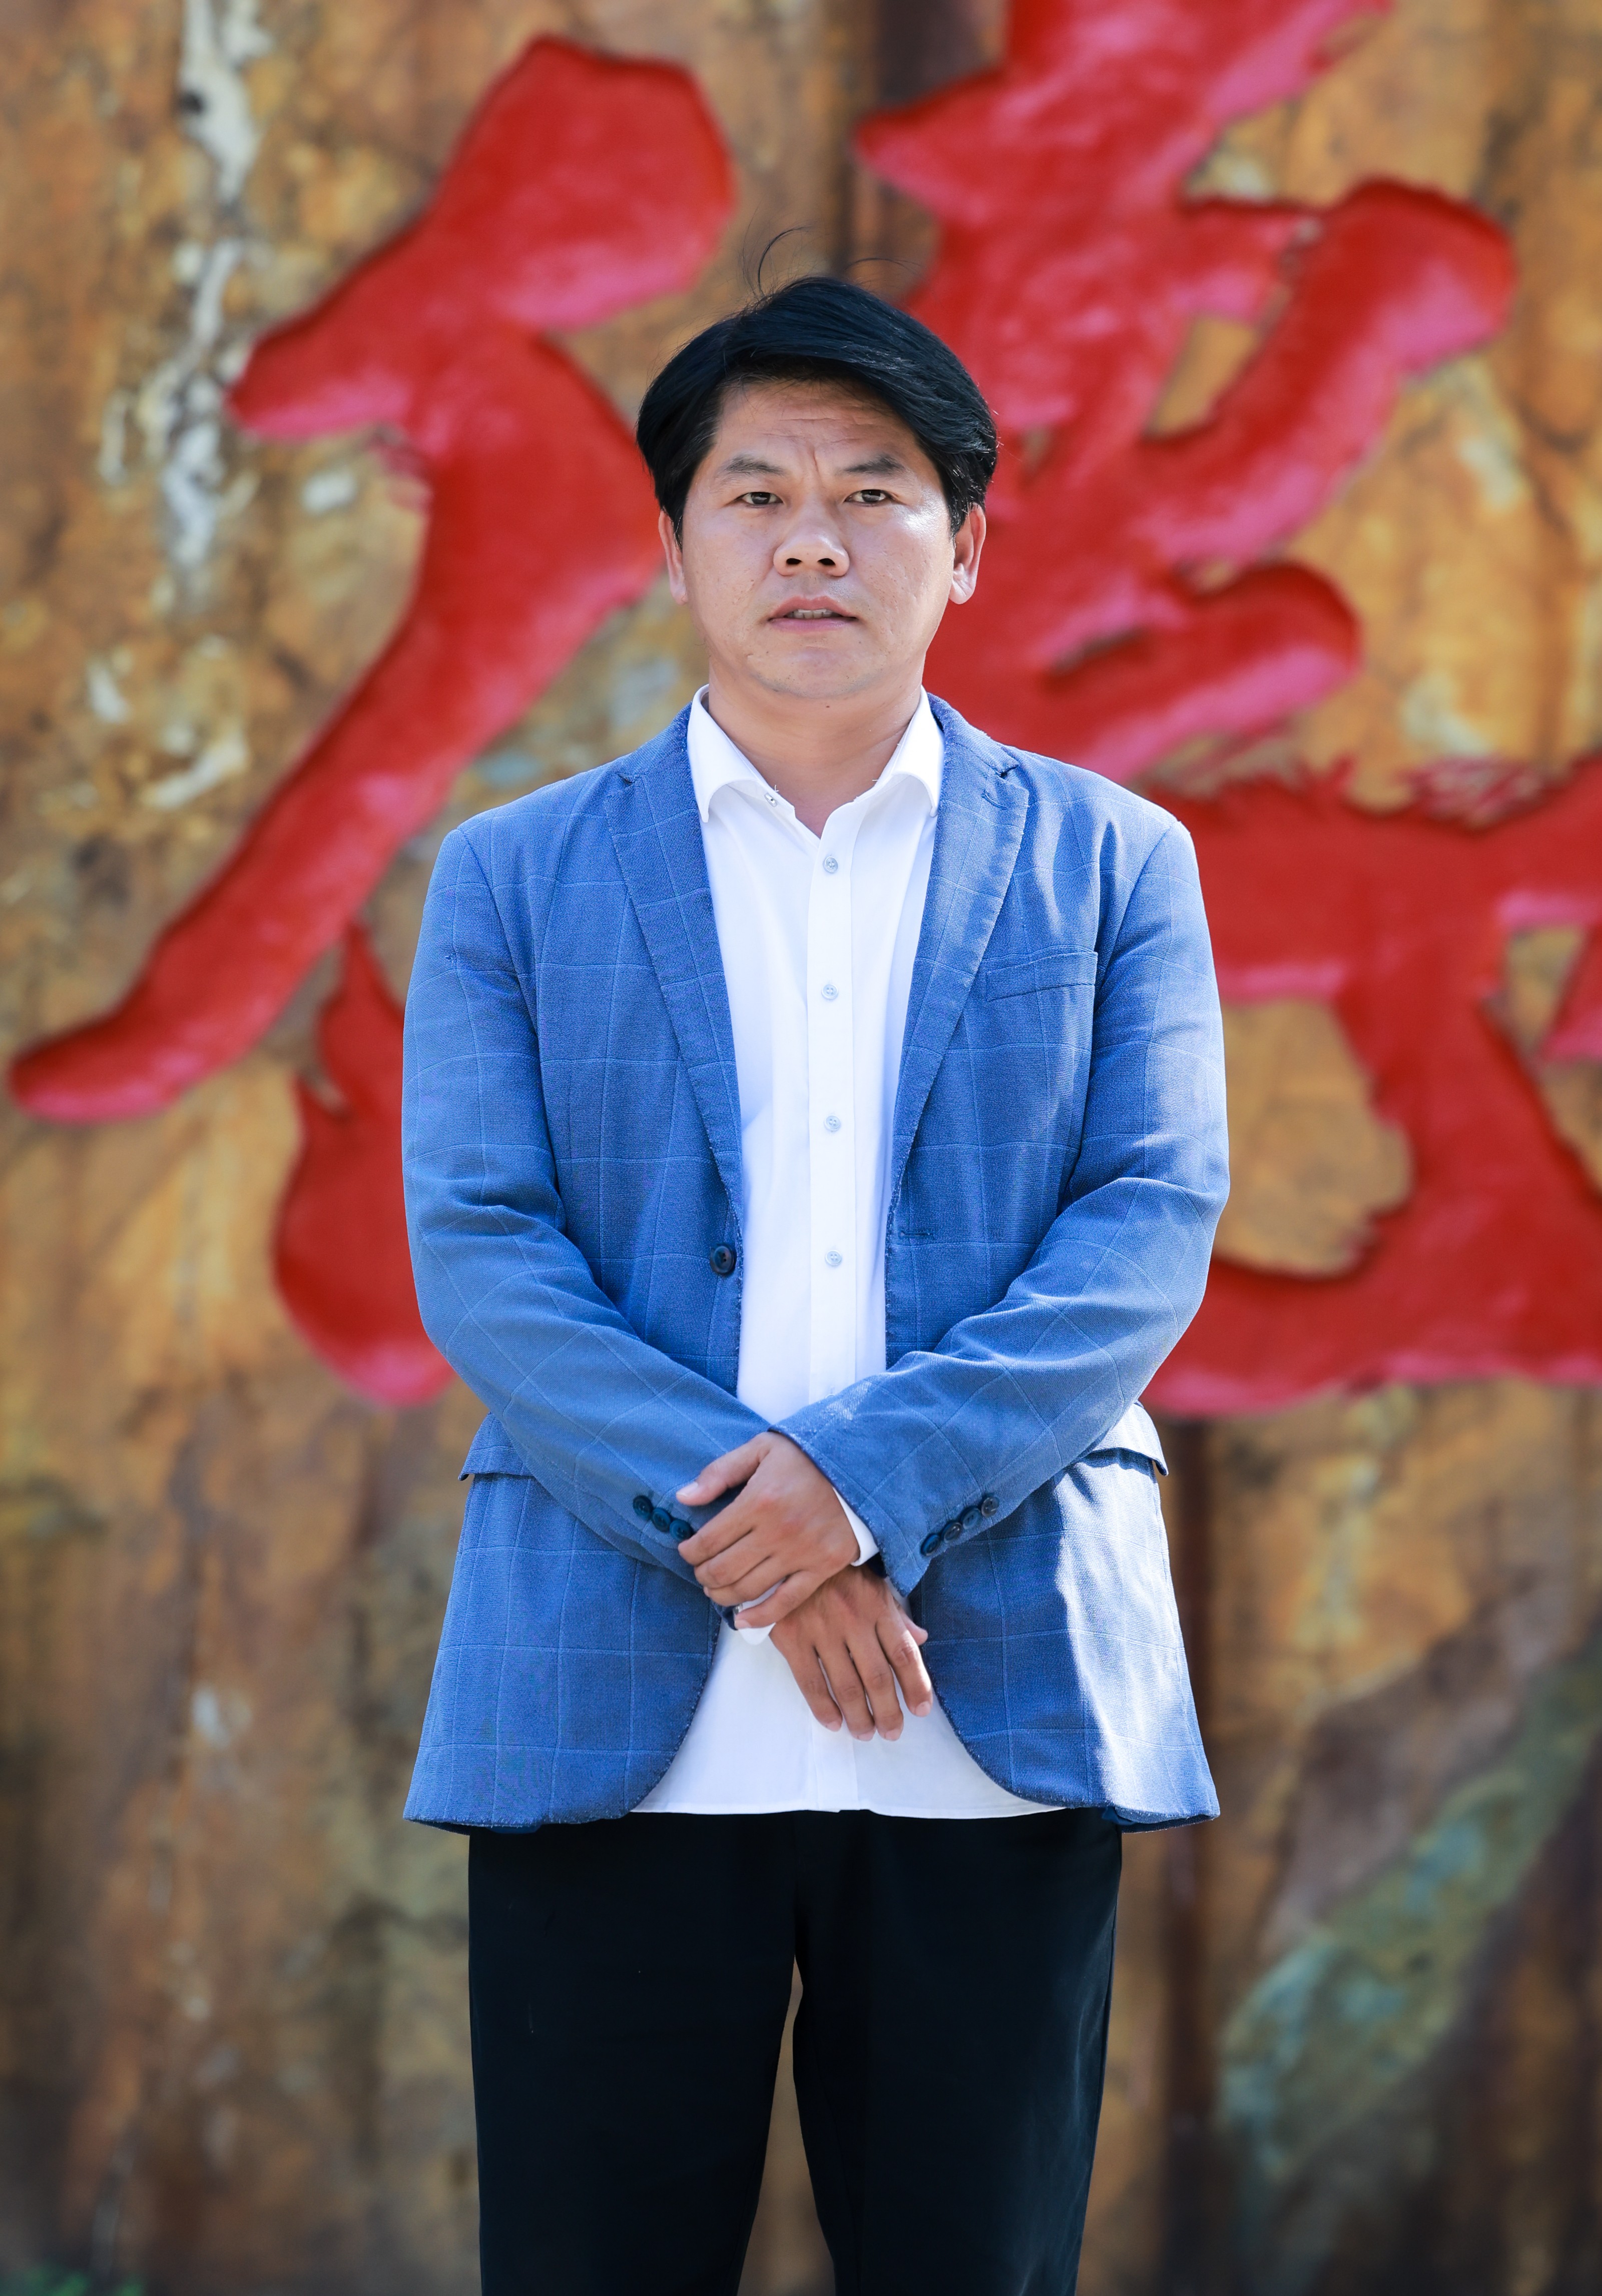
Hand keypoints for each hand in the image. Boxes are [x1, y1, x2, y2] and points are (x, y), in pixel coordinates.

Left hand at [677, 1431, 858, 1626]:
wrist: (863, 1466)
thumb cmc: (808, 1456)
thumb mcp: (761, 1449)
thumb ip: (720, 1472)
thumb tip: (683, 1497)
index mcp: (758, 1500)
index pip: (709, 1540)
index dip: (690, 1551)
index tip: (687, 1551)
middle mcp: (777, 1532)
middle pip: (724, 1569)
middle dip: (703, 1575)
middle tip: (700, 1572)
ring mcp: (801, 1553)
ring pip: (749, 1589)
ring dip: (723, 1595)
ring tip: (716, 1589)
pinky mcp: (823, 1567)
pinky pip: (786, 1602)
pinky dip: (760, 1617)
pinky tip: (742, 1620)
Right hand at [772, 1568, 933, 1740]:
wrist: (787, 1550)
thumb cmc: (835, 1570)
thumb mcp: (872, 1582)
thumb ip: (896, 1612)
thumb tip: (922, 1638)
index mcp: (877, 1604)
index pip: (904, 1653)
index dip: (916, 1685)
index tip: (921, 1710)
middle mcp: (853, 1619)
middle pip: (877, 1677)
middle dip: (887, 1711)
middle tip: (892, 1732)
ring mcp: (821, 1629)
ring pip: (845, 1685)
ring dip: (858, 1716)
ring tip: (865, 1733)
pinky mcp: (792, 1637)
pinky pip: (810, 1681)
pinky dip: (823, 1708)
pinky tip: (833, 1722)